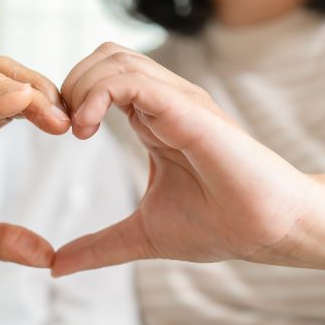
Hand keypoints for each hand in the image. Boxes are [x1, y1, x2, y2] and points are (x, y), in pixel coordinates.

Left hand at [53, 43, 320, 275]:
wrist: (268, 231)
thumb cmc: (218, 226)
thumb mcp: (142, 235)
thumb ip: (99, 247)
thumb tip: (55, 268)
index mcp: (154, 119)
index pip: (102, 78)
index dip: (70, 97)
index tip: (56, 135)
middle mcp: (164, 101)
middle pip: (102, 57)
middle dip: (69, 85)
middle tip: (59, 128)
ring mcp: (177, 100)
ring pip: (112, 58)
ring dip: (79, 86)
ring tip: (74, 130)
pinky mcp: (187, 108)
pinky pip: (130, 79)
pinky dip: (97, 94)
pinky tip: (86, 129)